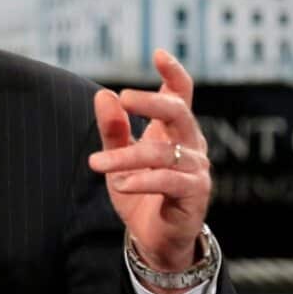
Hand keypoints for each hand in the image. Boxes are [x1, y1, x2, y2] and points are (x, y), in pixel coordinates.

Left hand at [87, 49, 210, 291]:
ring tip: (96, 163)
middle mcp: (191, 145)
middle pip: (178, 112)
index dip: (174, 72)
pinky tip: (121, 183)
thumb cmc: (140, 193)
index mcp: (174, 130)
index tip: (158, 53)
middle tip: (123, 97)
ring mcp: (196, 169)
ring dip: (126, 156)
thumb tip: (104, 95)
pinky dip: (142, 180)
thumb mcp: (119, 158)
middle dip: (152, 101)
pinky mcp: (195, 195)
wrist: (155, 240)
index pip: (181, 94)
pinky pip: (169, 181)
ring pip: (162, 152)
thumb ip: (113, 129)